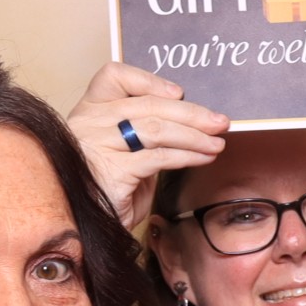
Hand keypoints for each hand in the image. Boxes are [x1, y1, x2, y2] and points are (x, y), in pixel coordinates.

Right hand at [68, 61, 229, 228]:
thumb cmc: (107, 190)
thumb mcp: (125, 155)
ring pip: (156, 128)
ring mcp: (97, 145)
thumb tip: (190, 124)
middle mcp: (89, 122)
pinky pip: (159, 157)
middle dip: (191, 113)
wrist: (85, 228)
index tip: (178, 92)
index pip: (113, 77)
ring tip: (217, 143)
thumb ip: (145, 136)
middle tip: (220, 121)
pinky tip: (204, 158)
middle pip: (147, 104)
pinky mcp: (112, 171)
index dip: (149, 80)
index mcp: (89, 111)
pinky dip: (187, 156)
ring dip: (194, 136)